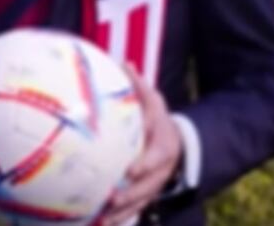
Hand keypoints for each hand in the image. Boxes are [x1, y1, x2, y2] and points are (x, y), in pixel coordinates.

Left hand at [104, 65, 182, 225]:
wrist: (177, 144)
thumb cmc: (158, 120)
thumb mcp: (154, 101)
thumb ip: (140, 86)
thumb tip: (124, 62)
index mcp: (163, 147)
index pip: (156, 157)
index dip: (144, 164)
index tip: (130, 169)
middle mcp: (160, 171)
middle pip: (147, 187)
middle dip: (131, 195)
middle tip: (112, 199)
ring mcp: (154, 186)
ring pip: (140, 203)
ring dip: (122, 213)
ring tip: (102, 220)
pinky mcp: (145, 196)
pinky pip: (133, 209)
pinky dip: (118, 218)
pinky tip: (97, 223)